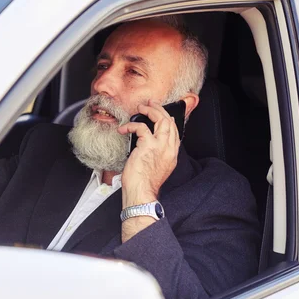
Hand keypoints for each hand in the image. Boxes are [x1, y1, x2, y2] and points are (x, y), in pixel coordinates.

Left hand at [117, 100, 179, 239]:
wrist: (141, 193)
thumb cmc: (143, 184)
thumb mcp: (155, 167)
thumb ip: (155, 154)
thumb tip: (145, 145)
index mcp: (172, 155)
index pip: (174, 131)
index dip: (167, 120)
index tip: (159, 114)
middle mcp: (169, 149)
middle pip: (169, 122)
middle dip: (159, 110)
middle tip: (150, 105)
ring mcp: (160, 146)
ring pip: (161, 120)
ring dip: (150, 111)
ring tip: (140, 108)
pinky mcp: (148, 146)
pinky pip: (141, 128)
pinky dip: (131, 125)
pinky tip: (124, 129)